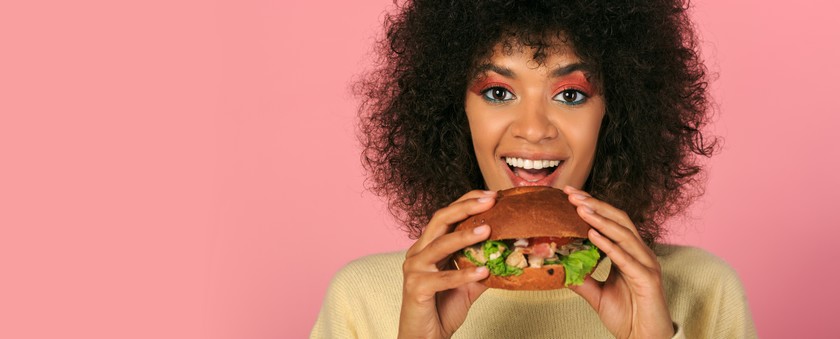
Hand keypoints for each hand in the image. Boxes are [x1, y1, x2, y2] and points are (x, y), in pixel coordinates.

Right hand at [398, 190, 495, 338]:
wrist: (424, 338)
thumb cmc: (442, 308)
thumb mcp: (467, 283)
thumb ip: (481, 265)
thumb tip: (510, 253)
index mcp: (427, 246)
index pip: (446, 216)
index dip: (467, 202)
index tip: (491, 195)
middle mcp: (417, 252)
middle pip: (440, 220)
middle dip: (466, 207)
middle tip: (490, 201)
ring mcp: (414, 269)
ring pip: (440, 245)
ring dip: (465, 236)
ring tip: (488, 229)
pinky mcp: (415, 288)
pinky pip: (442, 278)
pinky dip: (463, 274)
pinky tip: (483, 271)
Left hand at [563, 186, 674, 338]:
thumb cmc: (627, 316)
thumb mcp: (597, 294)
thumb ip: (582, 278)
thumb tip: (559, 266)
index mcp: (631, 253)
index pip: (612, 222)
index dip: (593, 206)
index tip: (570, 194)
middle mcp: (641, 254)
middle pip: (619, 220)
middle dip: (595, 204)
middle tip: (571, 194)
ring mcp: (646, 264)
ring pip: (623, 234)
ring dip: (600, 219)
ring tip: (580, 208)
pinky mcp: (648, 279)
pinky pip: (626, 258)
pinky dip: (609, 245)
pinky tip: (592, 235)